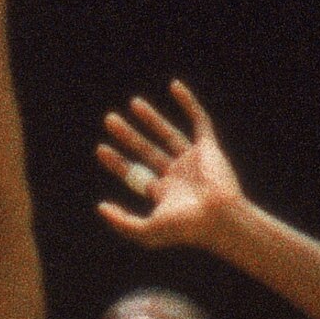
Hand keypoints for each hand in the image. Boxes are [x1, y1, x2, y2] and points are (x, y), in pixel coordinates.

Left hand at [96, 82, 253, 252]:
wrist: (218, 218)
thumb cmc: (185, 228)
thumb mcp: (146, 232)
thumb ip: (121, 222)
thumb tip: (100, 207)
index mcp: (164, 194)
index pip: (135, 174)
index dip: (117, 162)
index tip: (100, 148)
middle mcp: (178, 176)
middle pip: (147, 151)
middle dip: (128, 136)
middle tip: (109, 120)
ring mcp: (193, 160)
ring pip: (169, 134)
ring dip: (151, 118)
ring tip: (133, 103)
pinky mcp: (209, 149)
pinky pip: (199, 121)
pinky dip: (188, 103)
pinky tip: (173, 86)